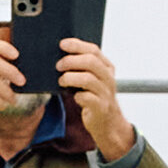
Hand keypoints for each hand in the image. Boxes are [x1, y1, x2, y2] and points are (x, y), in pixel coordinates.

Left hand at [57, 38, 135, 167]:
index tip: (62, 44)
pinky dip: (77, 96)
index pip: (93, 50)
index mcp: (107, 67)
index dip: (77, 45)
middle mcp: (109, 78)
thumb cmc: (94, 97)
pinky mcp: (101, 108)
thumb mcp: (93, 79)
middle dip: (71, 61)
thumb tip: (61, 55)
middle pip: (91, 62)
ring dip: (70, 78)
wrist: (108, 123)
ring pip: (88, 79)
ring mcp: (106, 93)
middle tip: (58, 66)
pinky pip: (87, 98)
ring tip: (61, 81)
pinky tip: (73, 97)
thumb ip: (83, 67)